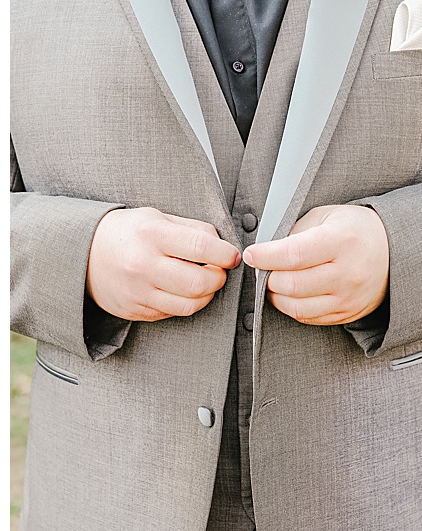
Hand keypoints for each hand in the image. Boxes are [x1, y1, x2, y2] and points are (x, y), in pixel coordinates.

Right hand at [86, 207, 240, 321]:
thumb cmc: (127, 232)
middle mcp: (142, 264)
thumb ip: (192, 229)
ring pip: (190, 304)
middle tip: (218, 271)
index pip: (201, 247)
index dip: (225, 254)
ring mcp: (136, 291)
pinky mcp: (134, 310)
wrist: (81, 253)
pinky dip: (184, 303)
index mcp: (150, 233)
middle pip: (199, 282)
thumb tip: (224, 246)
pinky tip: (179, 290)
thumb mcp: (156, 217)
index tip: (231, 256)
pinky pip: (172, 313)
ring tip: (203, 282)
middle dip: (219, 278)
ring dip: (206, 295)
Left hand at [242, 204, 388, 325]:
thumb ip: (295, 231)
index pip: (293, 255)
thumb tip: (264, 249)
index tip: (251, 254)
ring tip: (276, 282)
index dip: (265, 256)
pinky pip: (309, 318)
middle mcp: (348, 272)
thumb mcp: (327, 216)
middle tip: (265, 268)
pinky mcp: (348, 313)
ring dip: (277, 296)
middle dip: (269, 277)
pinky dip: (293, 306)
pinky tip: (293, 293)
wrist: (394, 252)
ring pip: (297, 307)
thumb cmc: (355, 230)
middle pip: (291, 284)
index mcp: (342, 241)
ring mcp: (349, 297)